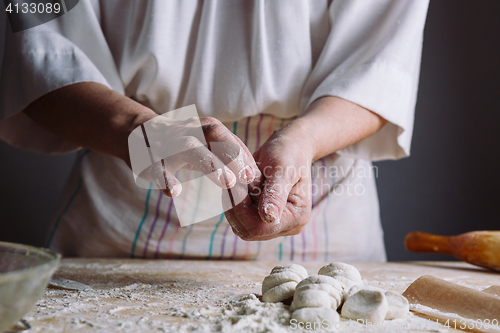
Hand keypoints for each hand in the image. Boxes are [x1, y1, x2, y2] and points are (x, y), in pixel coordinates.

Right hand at [134, 116, 258, 196]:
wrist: (139, 134)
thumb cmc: (184, 144)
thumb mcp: (208, 145)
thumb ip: (229, 156)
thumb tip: (256, 176)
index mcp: (206, 128)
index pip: (229, 138)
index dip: (243, 156)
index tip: (255, 176)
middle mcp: (190, 132)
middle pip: (214, 136)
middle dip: (233, 156)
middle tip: (247, 178)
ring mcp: (169, 145)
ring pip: (189, 149)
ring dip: (210, 164)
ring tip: (226, 182)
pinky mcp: (150, 160)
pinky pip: (157, 168)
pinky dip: (165, 179)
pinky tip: (174, 191)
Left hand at [222, 96, 386, 240]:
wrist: (291, 146)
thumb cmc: (289, 152)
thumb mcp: (282, 169)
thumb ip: (275, 194)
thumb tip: (269, 217)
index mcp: (297, 217)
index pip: (260, 228)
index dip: (242, 210)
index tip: (233, 185)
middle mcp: (288, 226)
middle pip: (249, 230)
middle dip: (236, 207)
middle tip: (232, 181)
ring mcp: (276, 224)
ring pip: (242, 227)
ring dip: (234, 205)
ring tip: (237, 181)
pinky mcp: (264, 218)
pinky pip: (241, 220)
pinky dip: (235, 204)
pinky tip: (237, 186)